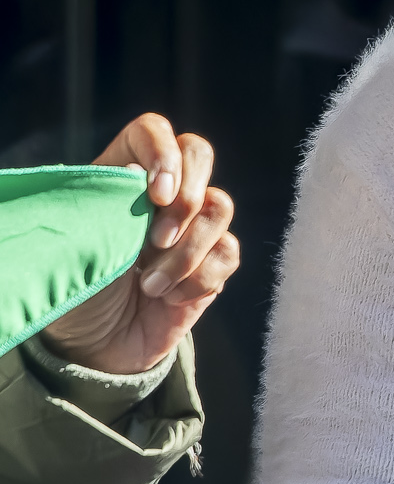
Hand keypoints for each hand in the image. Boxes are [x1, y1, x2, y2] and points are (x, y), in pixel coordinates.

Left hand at [40, 115, 238, 375]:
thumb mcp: (82, 244)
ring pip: (220, 207)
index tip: (153, 194)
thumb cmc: (74, 295)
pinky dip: (200, 279)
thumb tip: (144, 178)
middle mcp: (160, 195)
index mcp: (120, 179)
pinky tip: (170, 298)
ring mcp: (190, 227)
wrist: (93, 351)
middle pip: (198, 152)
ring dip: (187, 251)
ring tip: (150, 285)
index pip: (151, 132)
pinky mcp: (212, 263)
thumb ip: (114, 205)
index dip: (162, 153)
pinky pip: (229, 253)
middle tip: (158, 238)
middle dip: (186, 196)